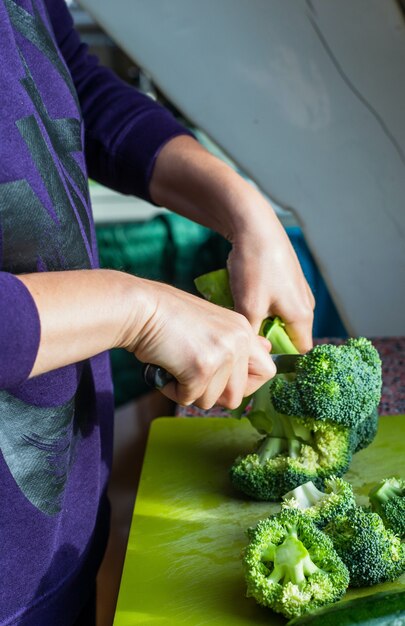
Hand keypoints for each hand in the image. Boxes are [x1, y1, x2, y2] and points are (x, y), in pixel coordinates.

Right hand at [122, 280, 275, 408]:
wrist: (141, 308)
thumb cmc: (167, 317)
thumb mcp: (211, 323)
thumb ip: (236, 340)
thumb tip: (266, 350)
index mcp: (243, 328)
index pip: (267, 370)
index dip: (246, 385)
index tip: (225, 383)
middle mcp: (239, 340)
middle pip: (239, 395)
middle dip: (214, 395)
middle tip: (194, 379)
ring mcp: (223, 354)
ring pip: (213, 401)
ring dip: (191, 392)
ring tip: (176, 367)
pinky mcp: (202, 367)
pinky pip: (190, 399)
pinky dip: (173, 390)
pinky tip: (165, 368)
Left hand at [150, 136, 313, 353]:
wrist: (253, 224)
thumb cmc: (255, 265)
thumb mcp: (249, 307)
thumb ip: (253, 335)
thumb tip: (249, 353)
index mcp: (302, 316)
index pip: (297, 351)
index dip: (276, 356)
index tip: (252, 353)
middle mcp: (305, 304)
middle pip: (285, 334)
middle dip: (263, 335)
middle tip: (240, 330)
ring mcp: (297, 289)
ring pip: (276, 316)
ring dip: (258, 317)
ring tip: (238, 309)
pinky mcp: (285, 277)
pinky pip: (273, 299)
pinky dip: (258, 300)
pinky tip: (241, 291)